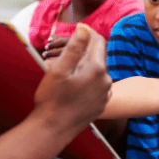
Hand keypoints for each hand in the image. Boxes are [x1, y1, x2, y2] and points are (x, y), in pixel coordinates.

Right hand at [34, 24, 111, 141]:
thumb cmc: (52, 100)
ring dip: (85, 66)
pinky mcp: (101, 104)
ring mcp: (105, 94)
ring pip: (97, 71)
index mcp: (97, 69)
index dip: (87, 32)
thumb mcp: (60, 69)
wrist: (53, 130)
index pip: (98, 40)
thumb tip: (84, 28)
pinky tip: (73, 86)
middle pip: (98, 56)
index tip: (77, 29)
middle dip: (84, 50)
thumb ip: (74, 47)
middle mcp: (106, 81)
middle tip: (66, 51)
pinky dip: (87, 80)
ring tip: (67, 71)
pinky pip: (97, 86)